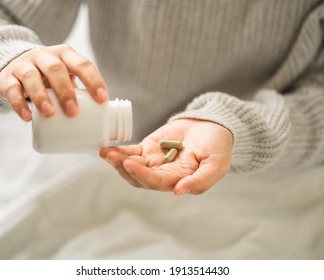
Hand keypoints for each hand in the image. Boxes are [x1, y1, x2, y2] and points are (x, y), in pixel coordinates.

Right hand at [0, 44, 108, 120]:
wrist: (15, 65)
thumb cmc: (49, 76)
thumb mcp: (66, 75)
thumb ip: (79, 91)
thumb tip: (100, 118)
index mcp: (64, 55)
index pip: (82, 64)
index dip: (93, 81)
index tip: (102, 100)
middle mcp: (44, 56)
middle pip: (55, 69)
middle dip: (65, 91)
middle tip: (73, 112)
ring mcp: (24, 65)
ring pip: (31, 77)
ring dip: (41, 96)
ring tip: (50, 113)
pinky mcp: (7, 78)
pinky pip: (12, 89)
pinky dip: (19, 104)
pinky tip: (27, 117)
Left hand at [100, 119, 232, 194]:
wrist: (212, 125)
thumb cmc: (218, 146)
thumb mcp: (216, 164)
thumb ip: (200, 181)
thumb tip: (178, 192)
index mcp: (178, 180)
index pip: (156, 182)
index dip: (141, 175)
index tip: (128, 164)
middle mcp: (163, 174)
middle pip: (138, 176)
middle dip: (123, 168)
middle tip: (110, 156)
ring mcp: (154, 161)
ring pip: (131, 165)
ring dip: (117, 160)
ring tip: (105, 152)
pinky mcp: (148, 148)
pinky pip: (131, 151)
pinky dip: (120, 150)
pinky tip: (108, 147)